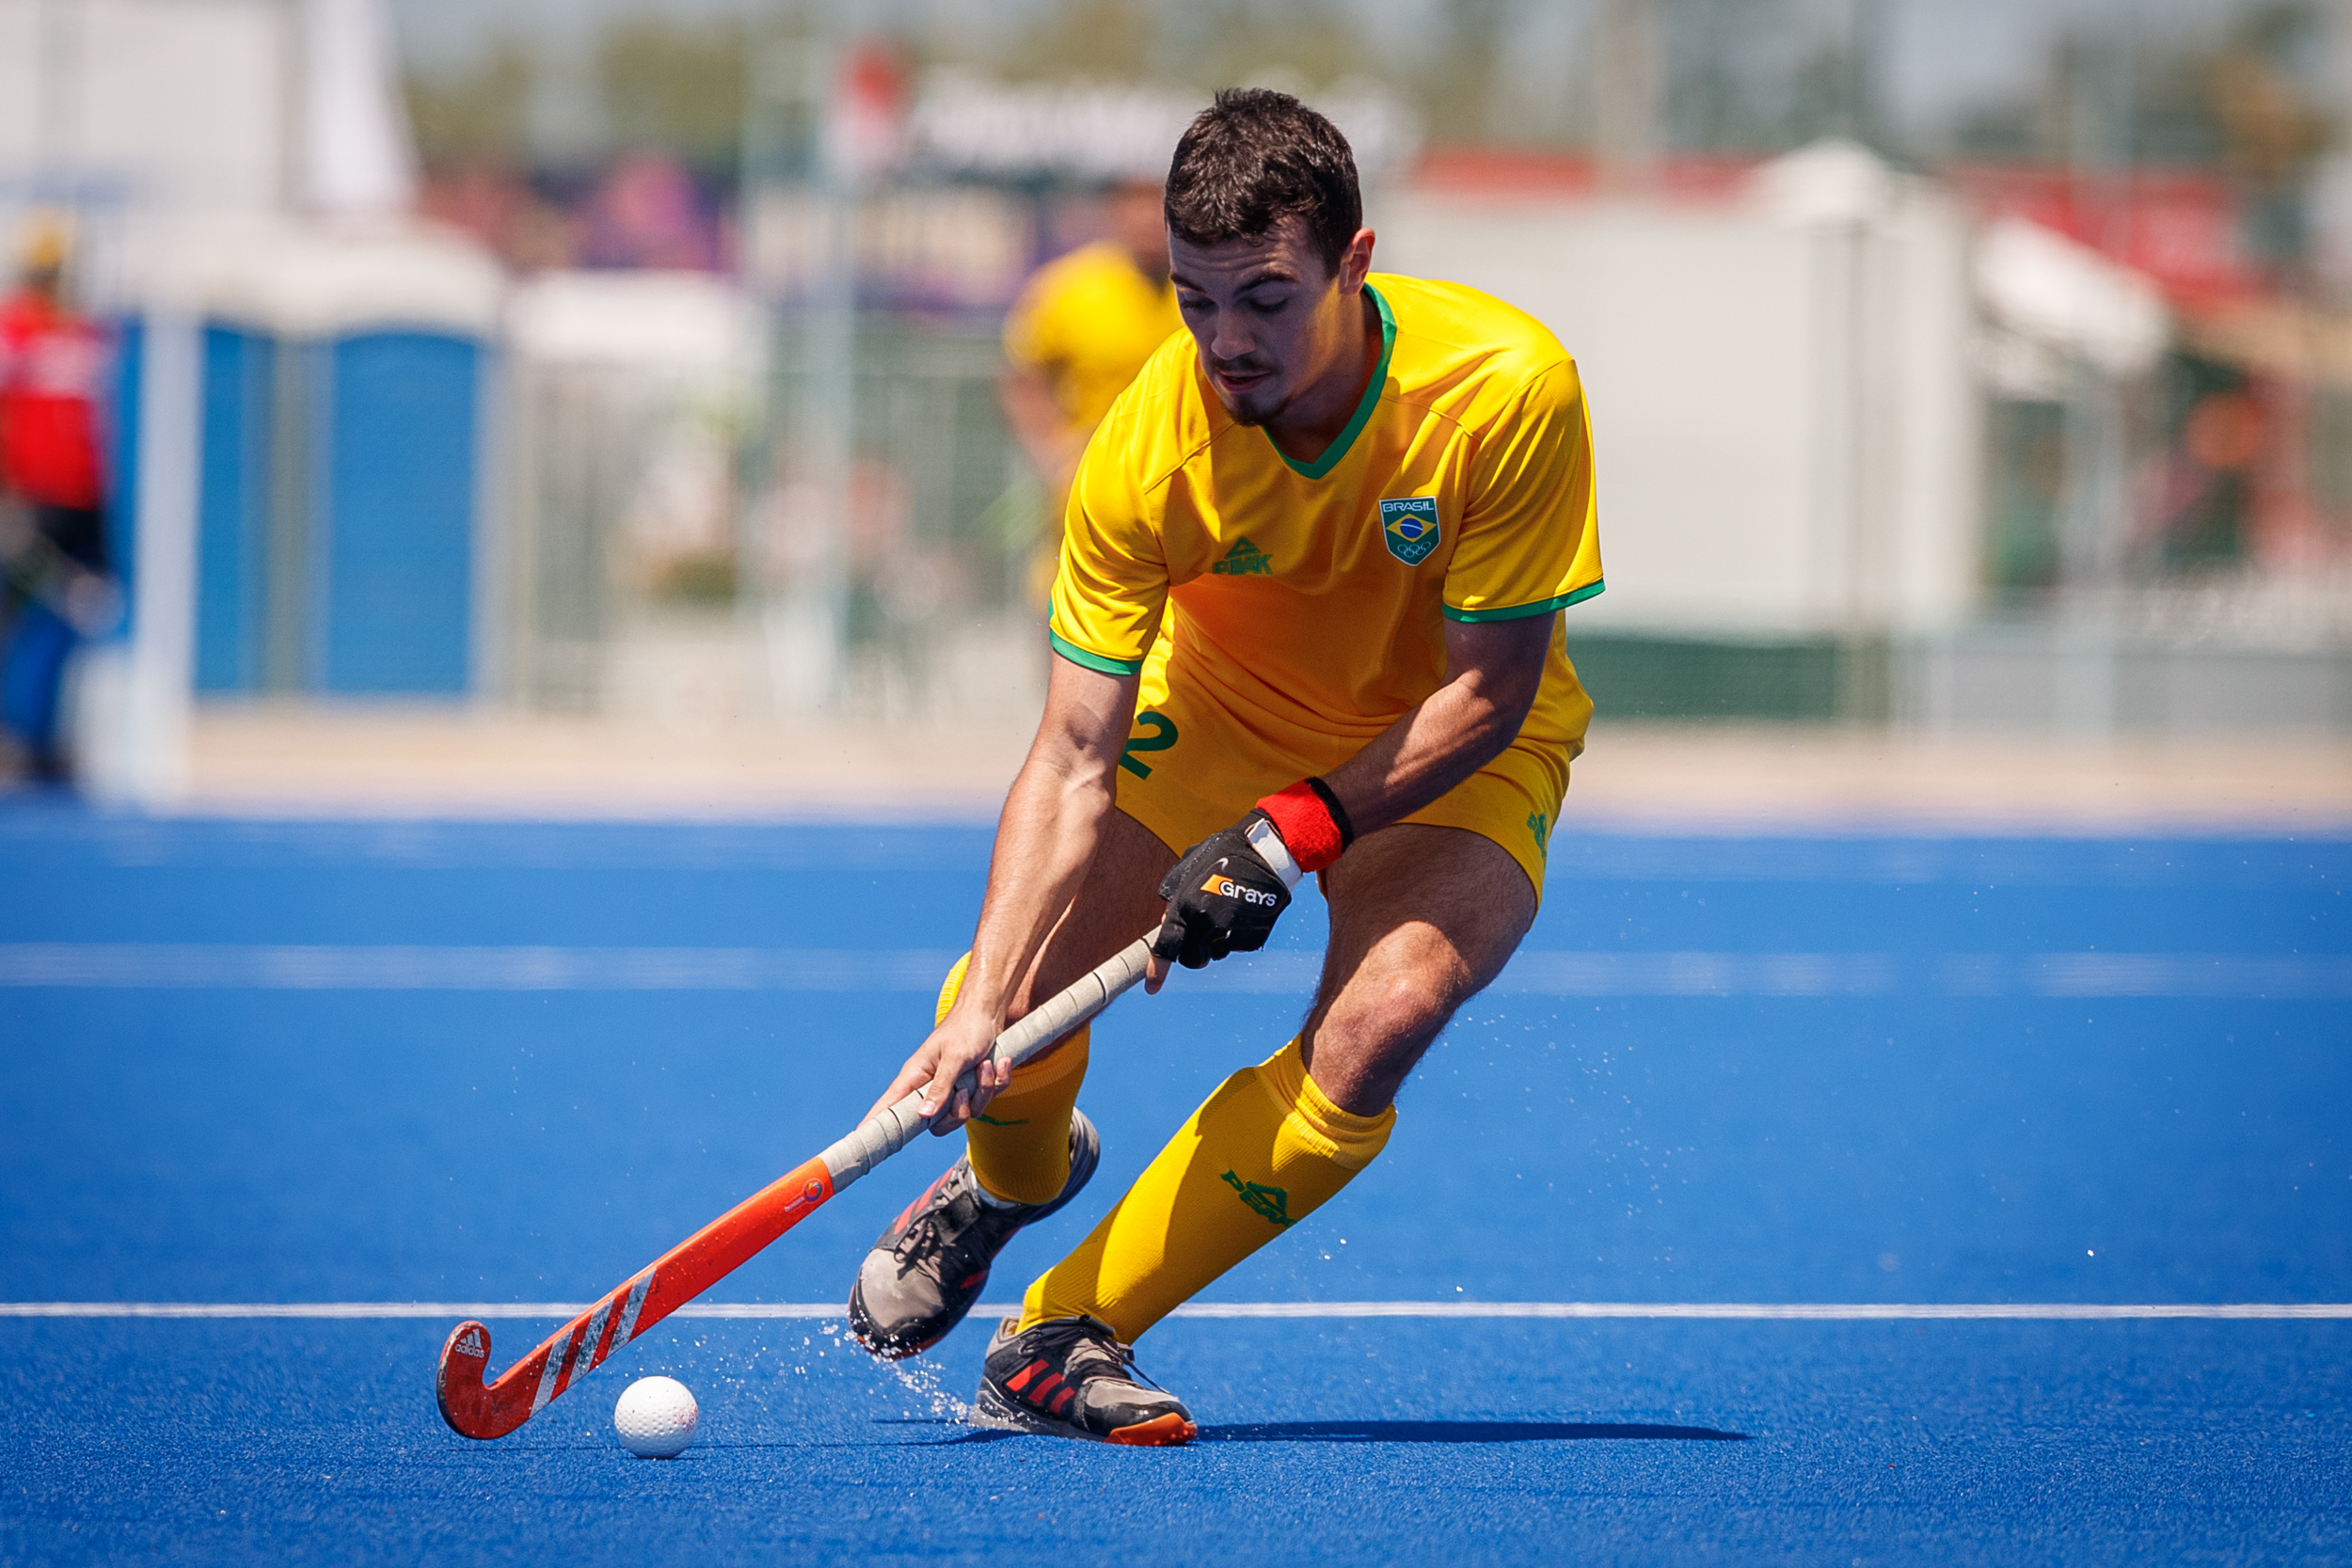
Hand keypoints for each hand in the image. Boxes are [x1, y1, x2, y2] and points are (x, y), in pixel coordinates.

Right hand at [862, 1001, 1010, 1135]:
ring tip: (984, 1064)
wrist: (988, 1014)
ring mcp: (953, 1091)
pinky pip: (987, 1100)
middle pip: (940, 1124)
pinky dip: (997, 1081)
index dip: (875, 1123)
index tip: (860, 1136)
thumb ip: (941, 1087)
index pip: (889, 1105)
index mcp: (916, 1077)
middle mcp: (932, 1088)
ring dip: (984, 1088)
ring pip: (968, 1113)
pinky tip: (998, 1062)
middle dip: (961, 1110)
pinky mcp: (973, 1088)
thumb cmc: (966, 1029)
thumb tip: (924, 1115)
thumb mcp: (954, 1058)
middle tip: (965, 1087)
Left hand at [1152, 811, 1294, 971]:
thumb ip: (1175, 892)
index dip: (1158, 968)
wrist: (1267, 853)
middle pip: (1192, 958)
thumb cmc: (1226, 853)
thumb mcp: (1191, 864)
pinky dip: (1238, 935)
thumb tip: (1168, 917)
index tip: (1153, 987)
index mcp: (1185, 904)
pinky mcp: (1252, 937)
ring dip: (1217, 941)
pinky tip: (1246, 911)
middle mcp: (1205, 921)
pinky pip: (1237, 946)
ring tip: (1229, 910)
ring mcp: (1230, 931)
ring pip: (1216, 952)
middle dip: (1195, 951)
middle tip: (1204, 933)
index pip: (1167, 944)